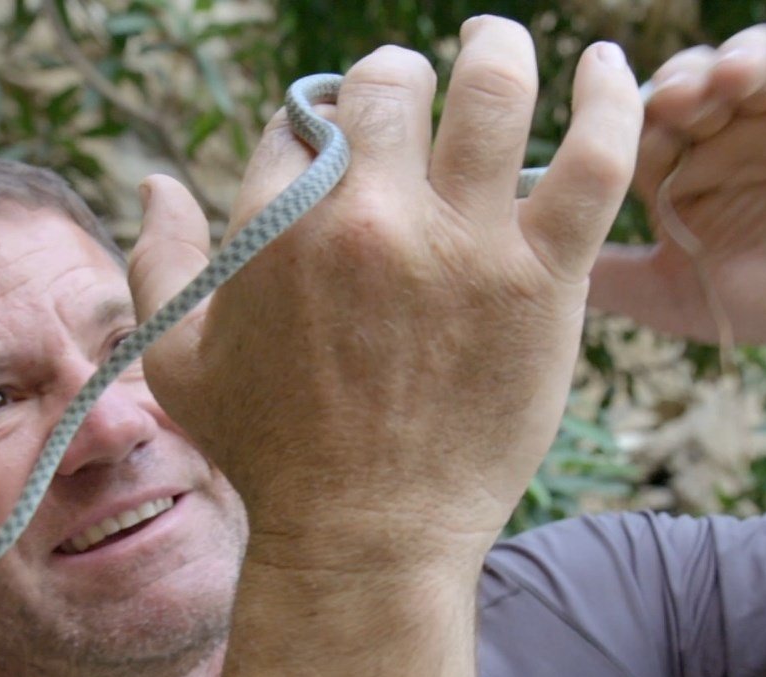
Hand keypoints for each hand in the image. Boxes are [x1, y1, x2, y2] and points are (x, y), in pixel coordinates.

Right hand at [128, 18, 641, 564]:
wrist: (367, 538)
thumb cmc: (272, 455)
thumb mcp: (181, 362)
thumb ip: (160, 262)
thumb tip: (156, 181)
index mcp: (279, 223)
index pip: (303, 117)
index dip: (322, 124)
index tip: (342, 152)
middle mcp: (367, 216)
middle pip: (390, 82)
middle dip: (396, 80)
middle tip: (414, 101)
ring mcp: (463, 245)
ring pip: (493, 92)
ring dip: (494, 51)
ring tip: (493, 49)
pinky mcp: (542, 280)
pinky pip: (594, 161)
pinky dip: (609, 100)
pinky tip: (605, 64)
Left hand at [589, 0, 765, 347]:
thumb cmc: (752, 301)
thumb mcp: (670, 296)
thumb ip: (611, 278)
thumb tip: (525, 278)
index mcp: (674, 158)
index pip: (639, 121)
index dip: (626, 116)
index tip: (611, 120)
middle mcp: (723, 121)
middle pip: (693, 77)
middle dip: (681, 82)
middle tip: (674, 99)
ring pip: (756, 55)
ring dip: (742, 58)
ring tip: (733, 80)